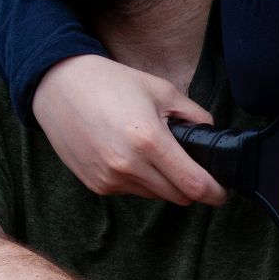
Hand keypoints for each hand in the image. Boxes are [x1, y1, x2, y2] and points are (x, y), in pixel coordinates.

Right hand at [33, 55, 229, 206]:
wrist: (57, 86)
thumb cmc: (109, 82)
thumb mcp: (160, 90)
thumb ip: (194, 115)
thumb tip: (213, 135)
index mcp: (149, 141)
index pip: (194, 185)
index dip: (215, 192)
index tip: (222, 191)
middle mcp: (128, 166)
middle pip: (178, 197)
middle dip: (191, 186)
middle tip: (191, 167)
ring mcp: (111, 179)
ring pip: (156, 196)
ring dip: (164, 183)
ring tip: (152, 152)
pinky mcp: (97, 185)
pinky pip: (132, 192)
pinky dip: (140, 180)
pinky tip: (129, 155)